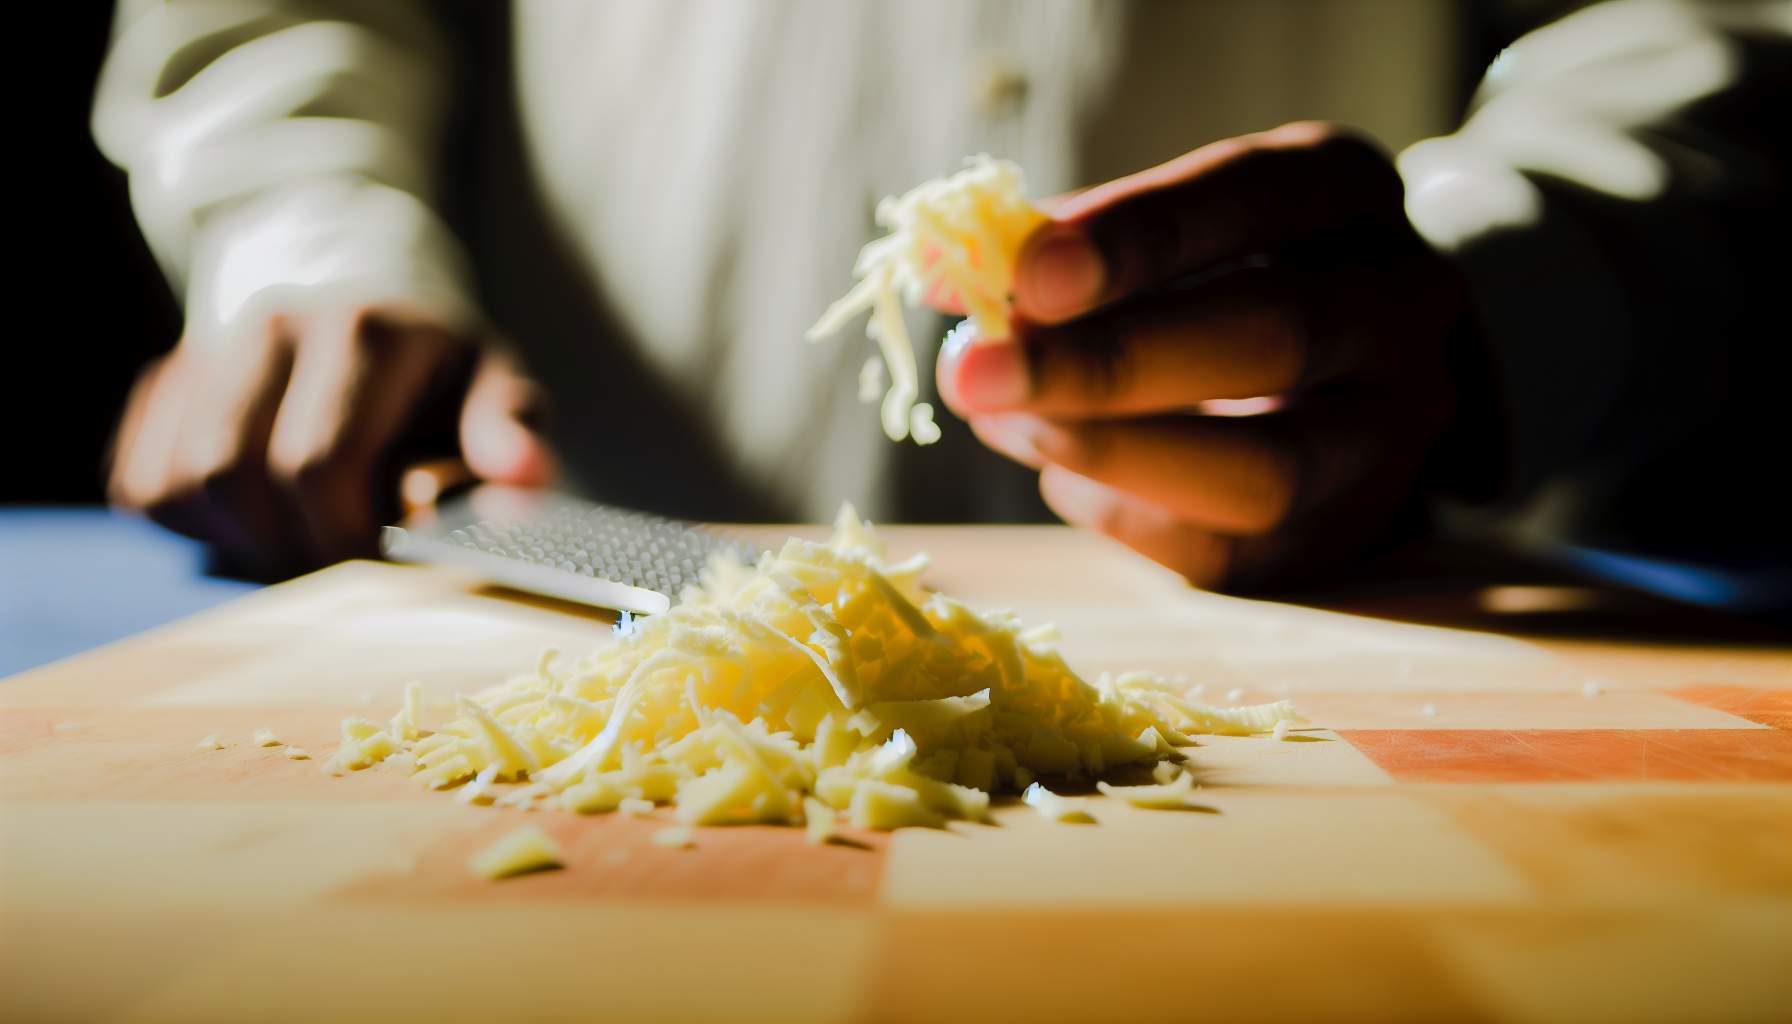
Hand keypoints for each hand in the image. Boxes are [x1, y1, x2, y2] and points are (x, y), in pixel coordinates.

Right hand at [108, 306, 555, 576]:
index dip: (339, 536)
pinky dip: (193, 524)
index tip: (376, 561)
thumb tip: (525, 476)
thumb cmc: (439, 371)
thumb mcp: (494, 387)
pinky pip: (140, 485)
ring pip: (175, 483)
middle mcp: (273, 326)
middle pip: (232, 475)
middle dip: (284, 545)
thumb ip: (510, 431)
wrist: (368, 305)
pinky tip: (255, 516)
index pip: (317, 460)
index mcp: (365, 330)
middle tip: (336, 564)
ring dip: (234, 538)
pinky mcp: (164, 385)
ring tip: (298, 537)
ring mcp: (207, 350)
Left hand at [937, 122, 1472, 589]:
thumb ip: (1059, 251)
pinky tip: (1061, 472)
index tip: (1025, 275)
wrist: (1332, 380)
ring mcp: (1393, 433)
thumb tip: (943, 278)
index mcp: (1348, 193)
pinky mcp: (1347, 537)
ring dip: (1111, 453)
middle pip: (1274, 336)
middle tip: (975, 375)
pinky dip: (1120, 513)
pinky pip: (1228, 552)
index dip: (1137, 237)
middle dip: (1107, 363)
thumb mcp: (1158, 232)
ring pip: (1269, 469)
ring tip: (1008, 424)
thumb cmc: (1209, 280)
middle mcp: (1405, 306)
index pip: (1255, 196)